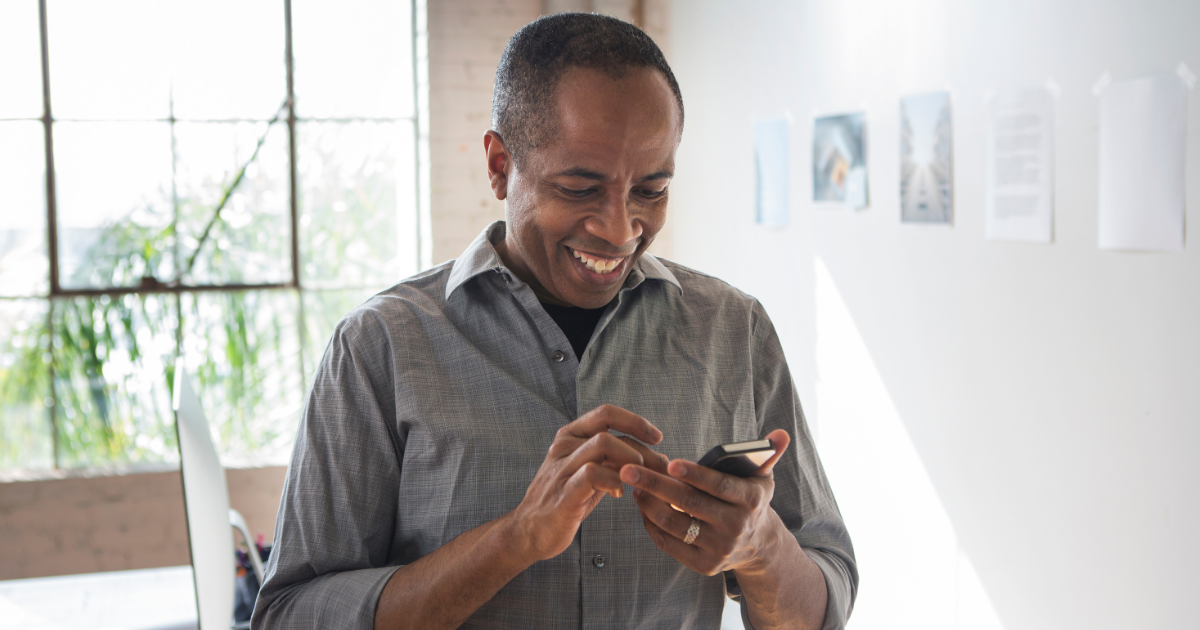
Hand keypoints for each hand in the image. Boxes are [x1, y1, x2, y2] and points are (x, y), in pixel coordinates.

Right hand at [510, 404, 663, 561]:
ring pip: (602, 445)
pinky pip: (593, 473)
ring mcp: (561, 468)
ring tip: (639, 479)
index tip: (657, 438)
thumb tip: (652, 454)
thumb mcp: (590, 472)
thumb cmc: (565, 500)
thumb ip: (613, 459)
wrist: (529, 532)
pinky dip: (614, 480)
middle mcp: (563, 446)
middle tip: (659, 468)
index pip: (606, 413)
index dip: (635, 422)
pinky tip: (619, 493)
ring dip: (630, 462)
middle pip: (609, 431)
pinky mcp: (564, 492)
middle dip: (641, 448)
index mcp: (570, 435)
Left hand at [620, 429, 791, 575]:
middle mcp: (736, 527)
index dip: (695, 474)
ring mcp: (719, 549)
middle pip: (689, 503)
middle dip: (655, 484)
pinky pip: (670, 543)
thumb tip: (781, 433)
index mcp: (750, 501)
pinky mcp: (704, 565)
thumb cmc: (751, 500)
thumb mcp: (764, 477)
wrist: (758, 545)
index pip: (719, 486)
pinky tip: (642, 507)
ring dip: (648, 504)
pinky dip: (651, 525)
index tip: (670, 463)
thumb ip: (769, 454)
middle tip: (628, 468)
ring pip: (674, 524)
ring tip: (633, 485)